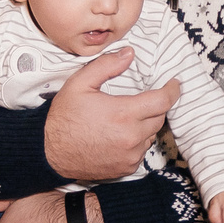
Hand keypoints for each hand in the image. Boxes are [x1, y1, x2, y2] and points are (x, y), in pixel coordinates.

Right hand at [45, 47, 177, 181]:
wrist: (49, 152)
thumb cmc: (63, 117)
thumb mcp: (80, 83)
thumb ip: (106, 66)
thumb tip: (129, 54)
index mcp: (124, 114)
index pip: (162, 101)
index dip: (172, 91)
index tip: (174, 84)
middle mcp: (131, 137)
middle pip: (159, 118)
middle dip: (155, 106)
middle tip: (141, 99)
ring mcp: (130, 155)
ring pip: (151, 135)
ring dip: (145, 125)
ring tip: (126, 118)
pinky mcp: (126, 168)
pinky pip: (141, 151)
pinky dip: (136, 141)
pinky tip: (119, 135)